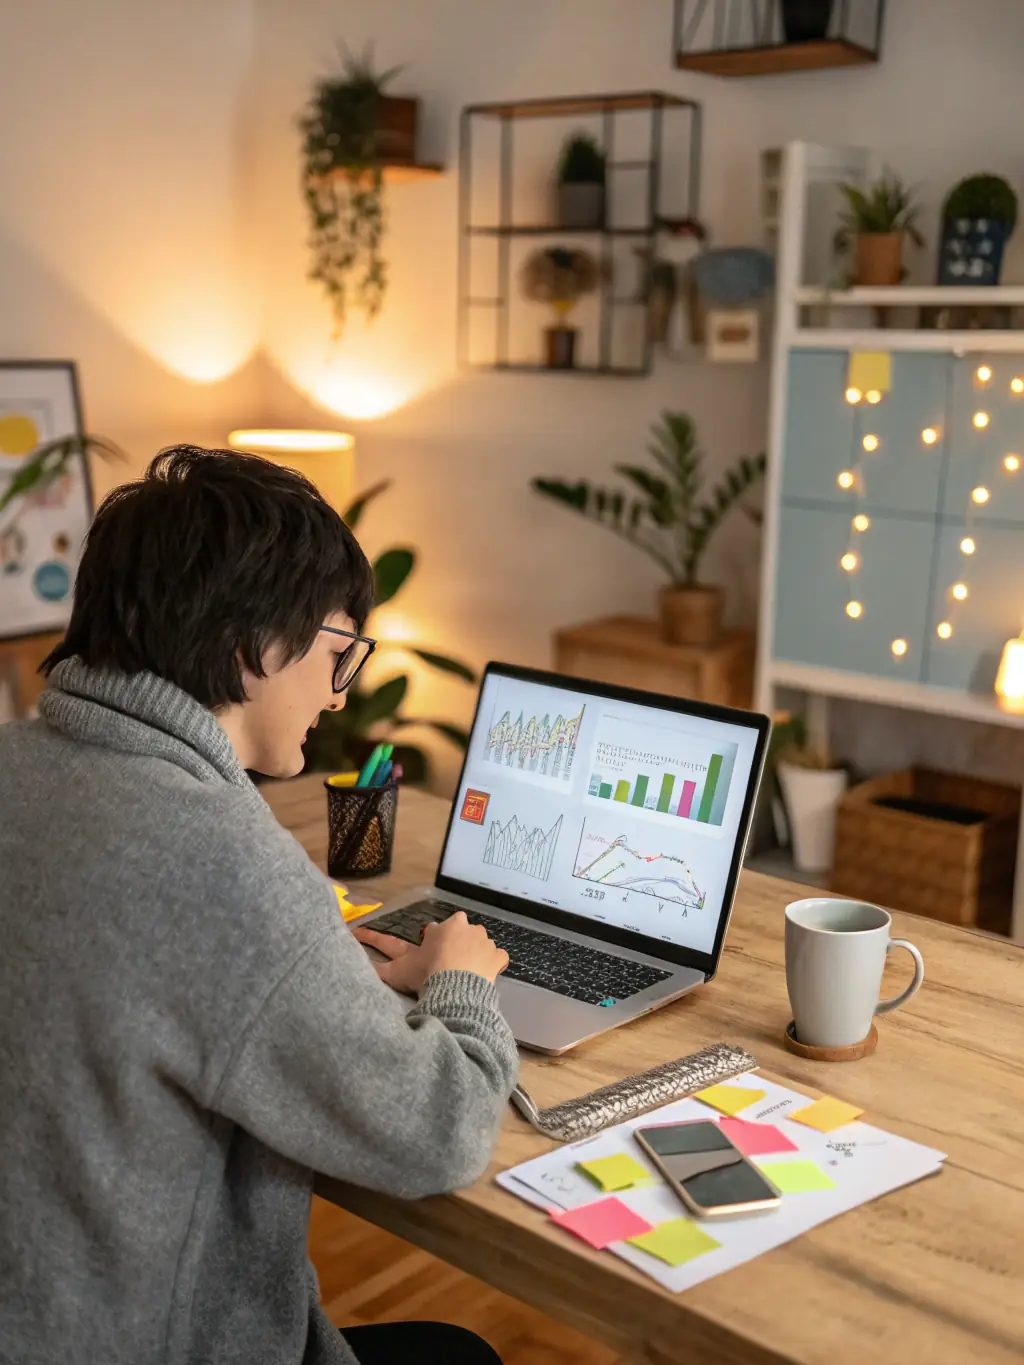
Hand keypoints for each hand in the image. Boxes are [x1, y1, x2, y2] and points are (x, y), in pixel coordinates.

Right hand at [353, 911, 508, 994]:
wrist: (455, 988)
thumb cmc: (427, 974)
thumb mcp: (398, 972)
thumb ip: (380, 969)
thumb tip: (359, 966)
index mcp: (444, 927)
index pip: (434, 930)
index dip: (431, 940)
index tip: (429, 950)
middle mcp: (467, 928)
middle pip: (460, 933)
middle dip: (455, 943)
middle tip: (448, 961)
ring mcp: (484, 942)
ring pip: (479, 943)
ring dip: (474, 953)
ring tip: (467, 970)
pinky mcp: (497, 957)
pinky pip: (497, 958)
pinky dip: (493, 964)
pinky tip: (488, 973)